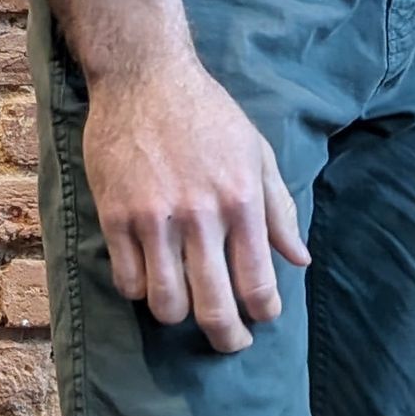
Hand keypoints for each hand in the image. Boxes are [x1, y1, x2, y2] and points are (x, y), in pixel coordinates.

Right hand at [81, 55, 309, 351]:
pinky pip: (127, 282)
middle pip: (213, 308)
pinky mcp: (115, 215)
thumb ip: (280, 209)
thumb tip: (299, 260)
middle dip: (226, 338)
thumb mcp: (255, 151)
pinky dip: (140, 291)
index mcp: (241, 199)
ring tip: (184, 305)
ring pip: (166, 304)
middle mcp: (200, 214)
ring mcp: (154, 217)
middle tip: (228, 340)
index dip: (262, 314)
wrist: (143, 75)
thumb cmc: (207, 112)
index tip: (260, 317)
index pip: (258, 285)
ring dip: (178, 315)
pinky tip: (150, 277)